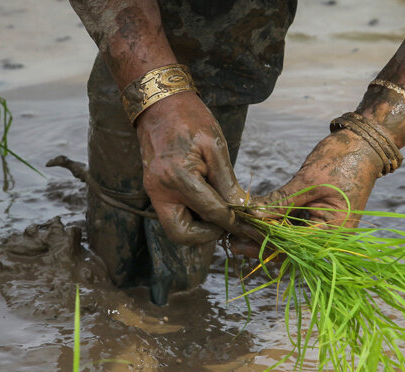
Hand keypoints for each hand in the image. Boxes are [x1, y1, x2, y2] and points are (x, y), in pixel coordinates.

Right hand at [136, 92, 249, 244]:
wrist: (159, 104)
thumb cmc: (190, 119)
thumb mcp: (215, 146)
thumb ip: (228, 182)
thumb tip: (244, 209)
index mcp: (178, 177)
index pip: (212, 213)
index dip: (234, 223)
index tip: (251, 227)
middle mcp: (160, 190)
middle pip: (183, 235)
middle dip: (208, 234)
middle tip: (229, 221)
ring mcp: (153, 192)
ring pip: (177, 228)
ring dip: (200, 226)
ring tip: (220, 208)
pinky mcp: (153, 191)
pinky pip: (173, 214)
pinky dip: (192, 215)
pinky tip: (208, 200)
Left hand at [229, 129, 382, 257]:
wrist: (363, 144)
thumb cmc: (341, 160)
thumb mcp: (308, 181)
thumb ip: (281, 201)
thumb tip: (252, 214)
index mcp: (334, 234)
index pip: (293, 247)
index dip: (264, 244)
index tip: (238, 240)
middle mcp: (330, 237)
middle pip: (289, 248)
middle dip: (260, 243)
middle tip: (230, 240)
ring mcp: (324, 228)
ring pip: (288, 238)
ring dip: (264, 234)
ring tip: (236, 231)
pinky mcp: (317, 218)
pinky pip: (293, 226)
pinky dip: (274, 223)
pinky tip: (253, 219)